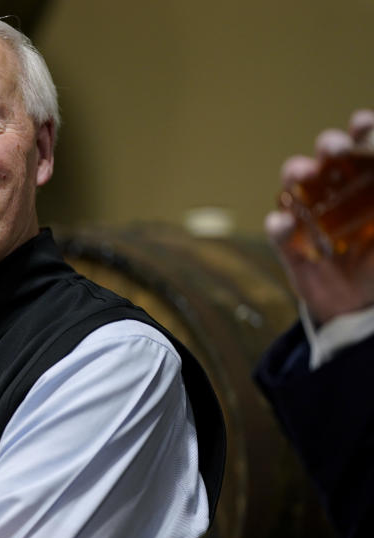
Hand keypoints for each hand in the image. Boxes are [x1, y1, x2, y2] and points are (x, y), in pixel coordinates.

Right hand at [267, 109, 373, 323]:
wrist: (359, 308)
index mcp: (365, 184)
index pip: (361, 147)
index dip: (362, 130)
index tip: (362, 123)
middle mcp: (335, 192)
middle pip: (326, 158)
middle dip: (328, 146)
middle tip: (333, 150)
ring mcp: (309, 217)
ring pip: (294, 185)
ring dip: (296, 173)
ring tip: (303, 175)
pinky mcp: (290, 246)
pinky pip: (278, 230)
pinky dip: (279, 224)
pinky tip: (286, 224)